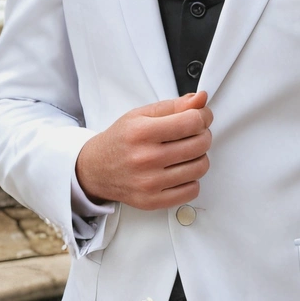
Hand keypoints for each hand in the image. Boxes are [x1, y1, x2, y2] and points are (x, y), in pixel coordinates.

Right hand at [75, 91, 212, 210]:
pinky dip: (191, 179)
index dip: (203, 116)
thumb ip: (174, 106)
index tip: (201, 117)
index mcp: (142, 132)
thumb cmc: (120, 141)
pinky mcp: (153, 201)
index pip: (192, 122)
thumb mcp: (141, 115)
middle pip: (200, 144)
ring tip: (186, 153)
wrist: (96, 169)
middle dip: (203, 135)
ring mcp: (149, 183)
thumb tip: (201, 99)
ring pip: (200, 168)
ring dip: (199, 157)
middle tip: (193, 134)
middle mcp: (145, 158)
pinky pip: (192, 190)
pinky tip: (180, 171)